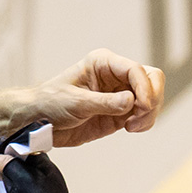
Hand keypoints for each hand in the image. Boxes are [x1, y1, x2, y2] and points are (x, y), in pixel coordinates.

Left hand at [22, 49, 165, 148]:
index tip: (142, 107)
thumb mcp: (76, 102)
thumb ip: (105, 103)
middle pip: (151, 79)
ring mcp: (120, 95)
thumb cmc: (51, 104)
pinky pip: (144, 115)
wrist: (39, 123)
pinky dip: (144, 122)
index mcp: (103, 63)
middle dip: (152, 99)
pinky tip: (130, 129)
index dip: (145, 87)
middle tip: (139, 118)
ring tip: (132, 127)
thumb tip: (133, 101)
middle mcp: (115, 76)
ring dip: (149, 114)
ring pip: (152, 98)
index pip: (136, 70)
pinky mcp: (121, 113)